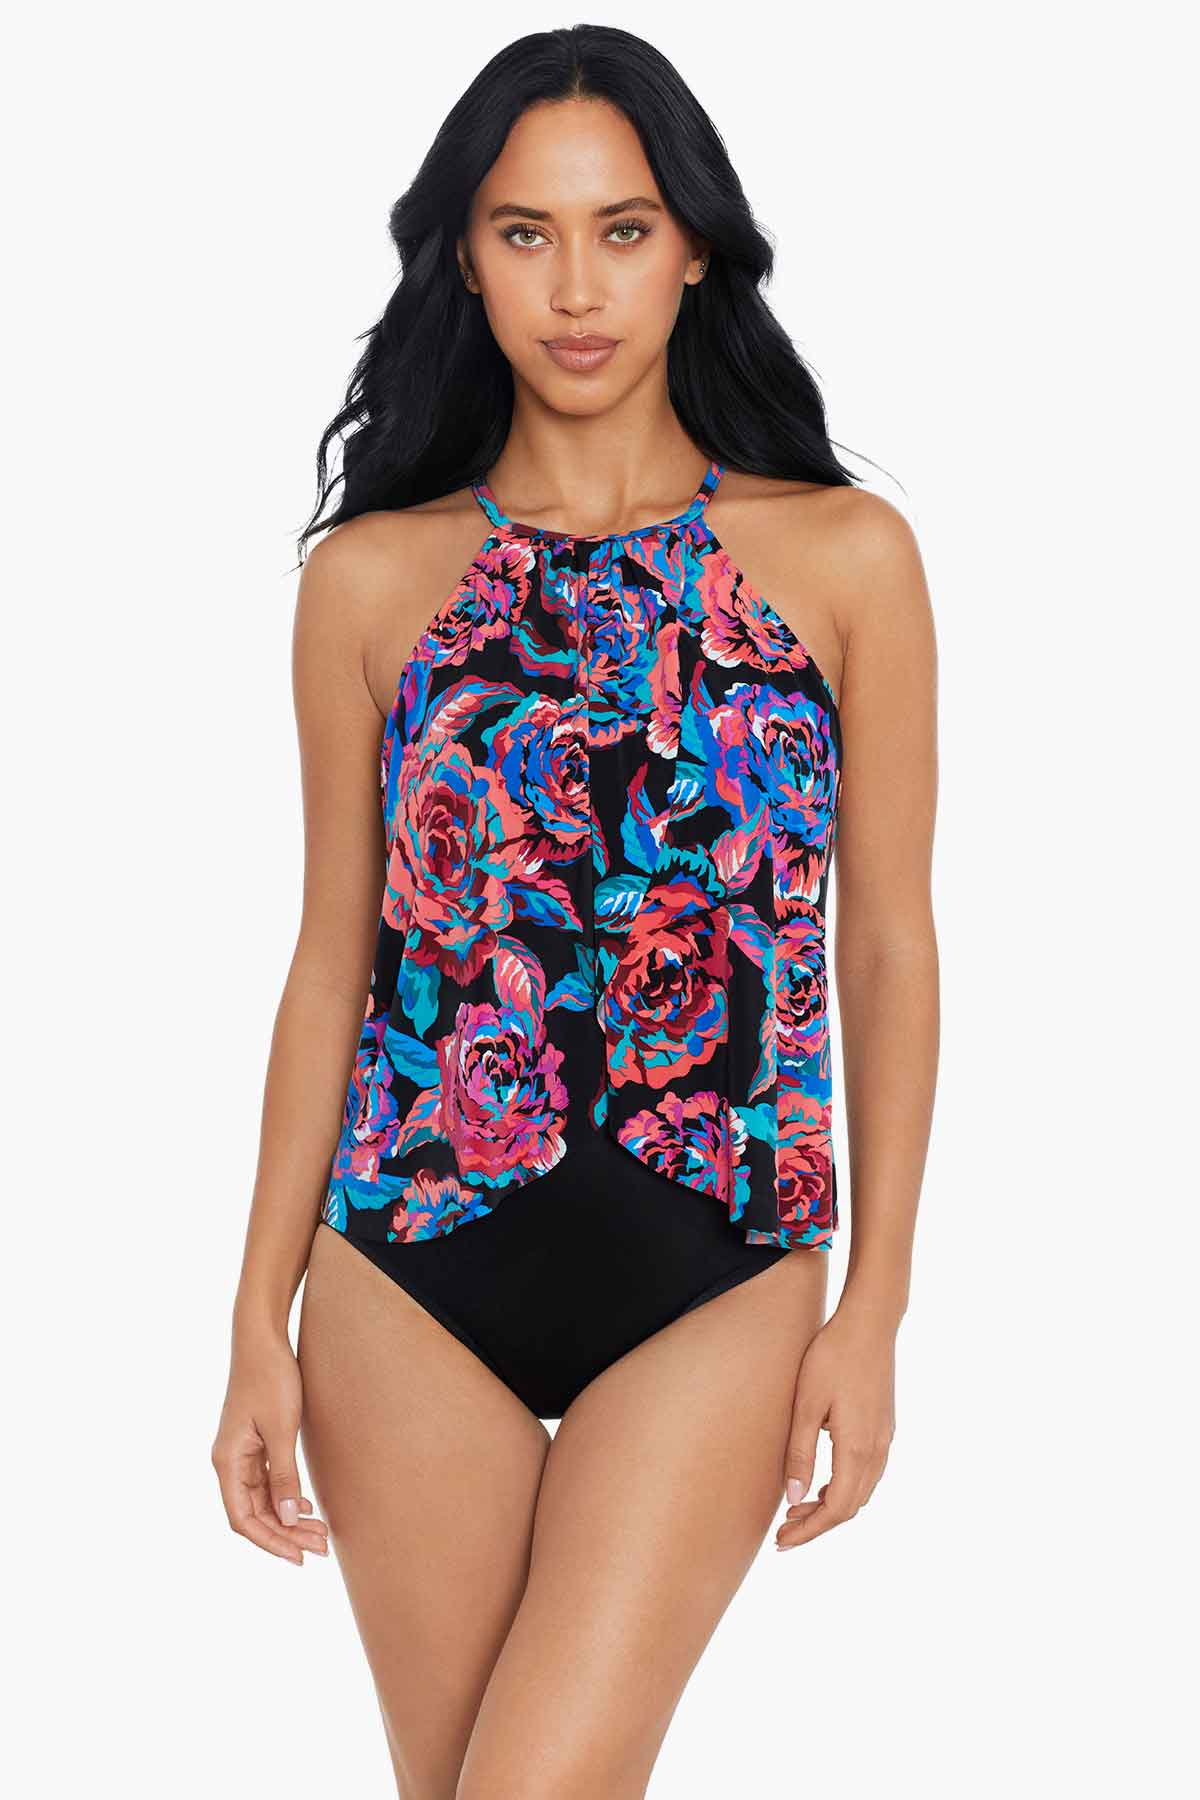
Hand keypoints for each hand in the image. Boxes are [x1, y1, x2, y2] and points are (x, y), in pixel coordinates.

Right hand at [211, 1327, 329, 1564]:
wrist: (262, 1340)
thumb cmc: (270, 1379)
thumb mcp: (281, 1429)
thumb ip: (283, 1475)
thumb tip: (286, 1517)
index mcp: (227, 1461)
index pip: (243, 1519)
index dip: (270, 1542)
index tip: (298, 1556)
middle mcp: (229, 1462)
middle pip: (254, 1513)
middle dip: (286, 1534)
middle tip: (321, 1547)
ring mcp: (241, 1453)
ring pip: (262, 1499)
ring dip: (288, 1517)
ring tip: (320, 1532)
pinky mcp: (253, 1443)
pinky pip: (266, 1481)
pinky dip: (285, 1496)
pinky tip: (305, 1505)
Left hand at [775, 1302, 896, 1549]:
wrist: (870, 1323)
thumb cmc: (832, 1357)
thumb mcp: (806, 1404)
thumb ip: (800, 1453)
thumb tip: (794, 1499)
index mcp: (857, 1448)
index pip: (836, 1509)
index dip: (810, 1531)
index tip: (782, 1542)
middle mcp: (877, 1449)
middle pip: (850, 1507)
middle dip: (817, 1524)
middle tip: (783, 1531)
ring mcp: (885, 1438)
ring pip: (861, 1492)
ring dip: (831, 1507)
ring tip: (797, 1509)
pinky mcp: (884, 1427)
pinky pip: (867, 1474)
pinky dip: (844, 1488)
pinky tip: (822, 1482)